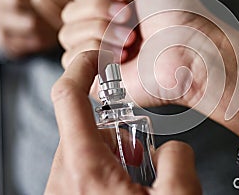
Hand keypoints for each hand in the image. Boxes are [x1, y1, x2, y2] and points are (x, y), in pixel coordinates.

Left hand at [46, 50, 200, 194]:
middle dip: (118, 135)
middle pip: (86, 128)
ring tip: (136, 183)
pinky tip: (124, 191)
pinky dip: (104, 171)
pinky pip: (81, 170)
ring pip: (85, 150)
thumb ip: (179, 158)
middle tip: (140, 158)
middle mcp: (63, 178)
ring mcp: (60, 190)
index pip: (69, 97)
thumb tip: (171, 149)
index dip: (82, 66)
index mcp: (86, 168)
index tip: (96, 56)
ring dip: (113, 155)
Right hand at [65, 0, 238, 136]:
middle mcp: (105, 27)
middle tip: (130, 15)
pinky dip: (96, 51)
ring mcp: (100, 52)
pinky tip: (122, 57)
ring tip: (131, 38)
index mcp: (116, 5)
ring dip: (101, 30)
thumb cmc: (178, 15)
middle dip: (99, 8)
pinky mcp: (98, 77)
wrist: (190, 51)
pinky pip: (72, 58)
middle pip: (70, 10)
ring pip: (68, 32)